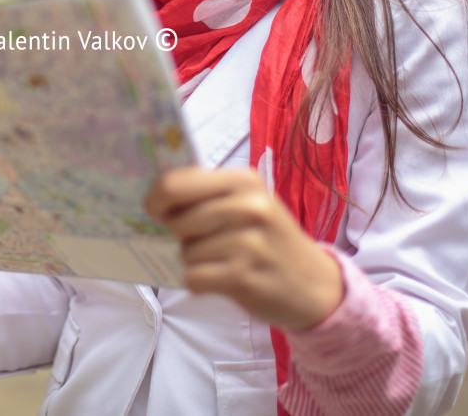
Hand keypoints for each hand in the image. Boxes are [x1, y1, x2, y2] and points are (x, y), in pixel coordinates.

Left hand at [144, 167, 343, 329]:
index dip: (156, 198)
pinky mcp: (243, 276)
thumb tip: (152, 202)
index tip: (153, 210)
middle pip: (177, 220)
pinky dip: (199, 283)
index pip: (177, 182)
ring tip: (223, 261)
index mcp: (243, 181)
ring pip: (185, 251)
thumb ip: (207, 196)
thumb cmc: (270, 241)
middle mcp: (248, 206)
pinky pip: (193, 277)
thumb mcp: (248, 205)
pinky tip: (222, 280)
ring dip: (194, 262)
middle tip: (204, 242)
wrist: (315, 286)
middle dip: (179, 235)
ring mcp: (247, 242)